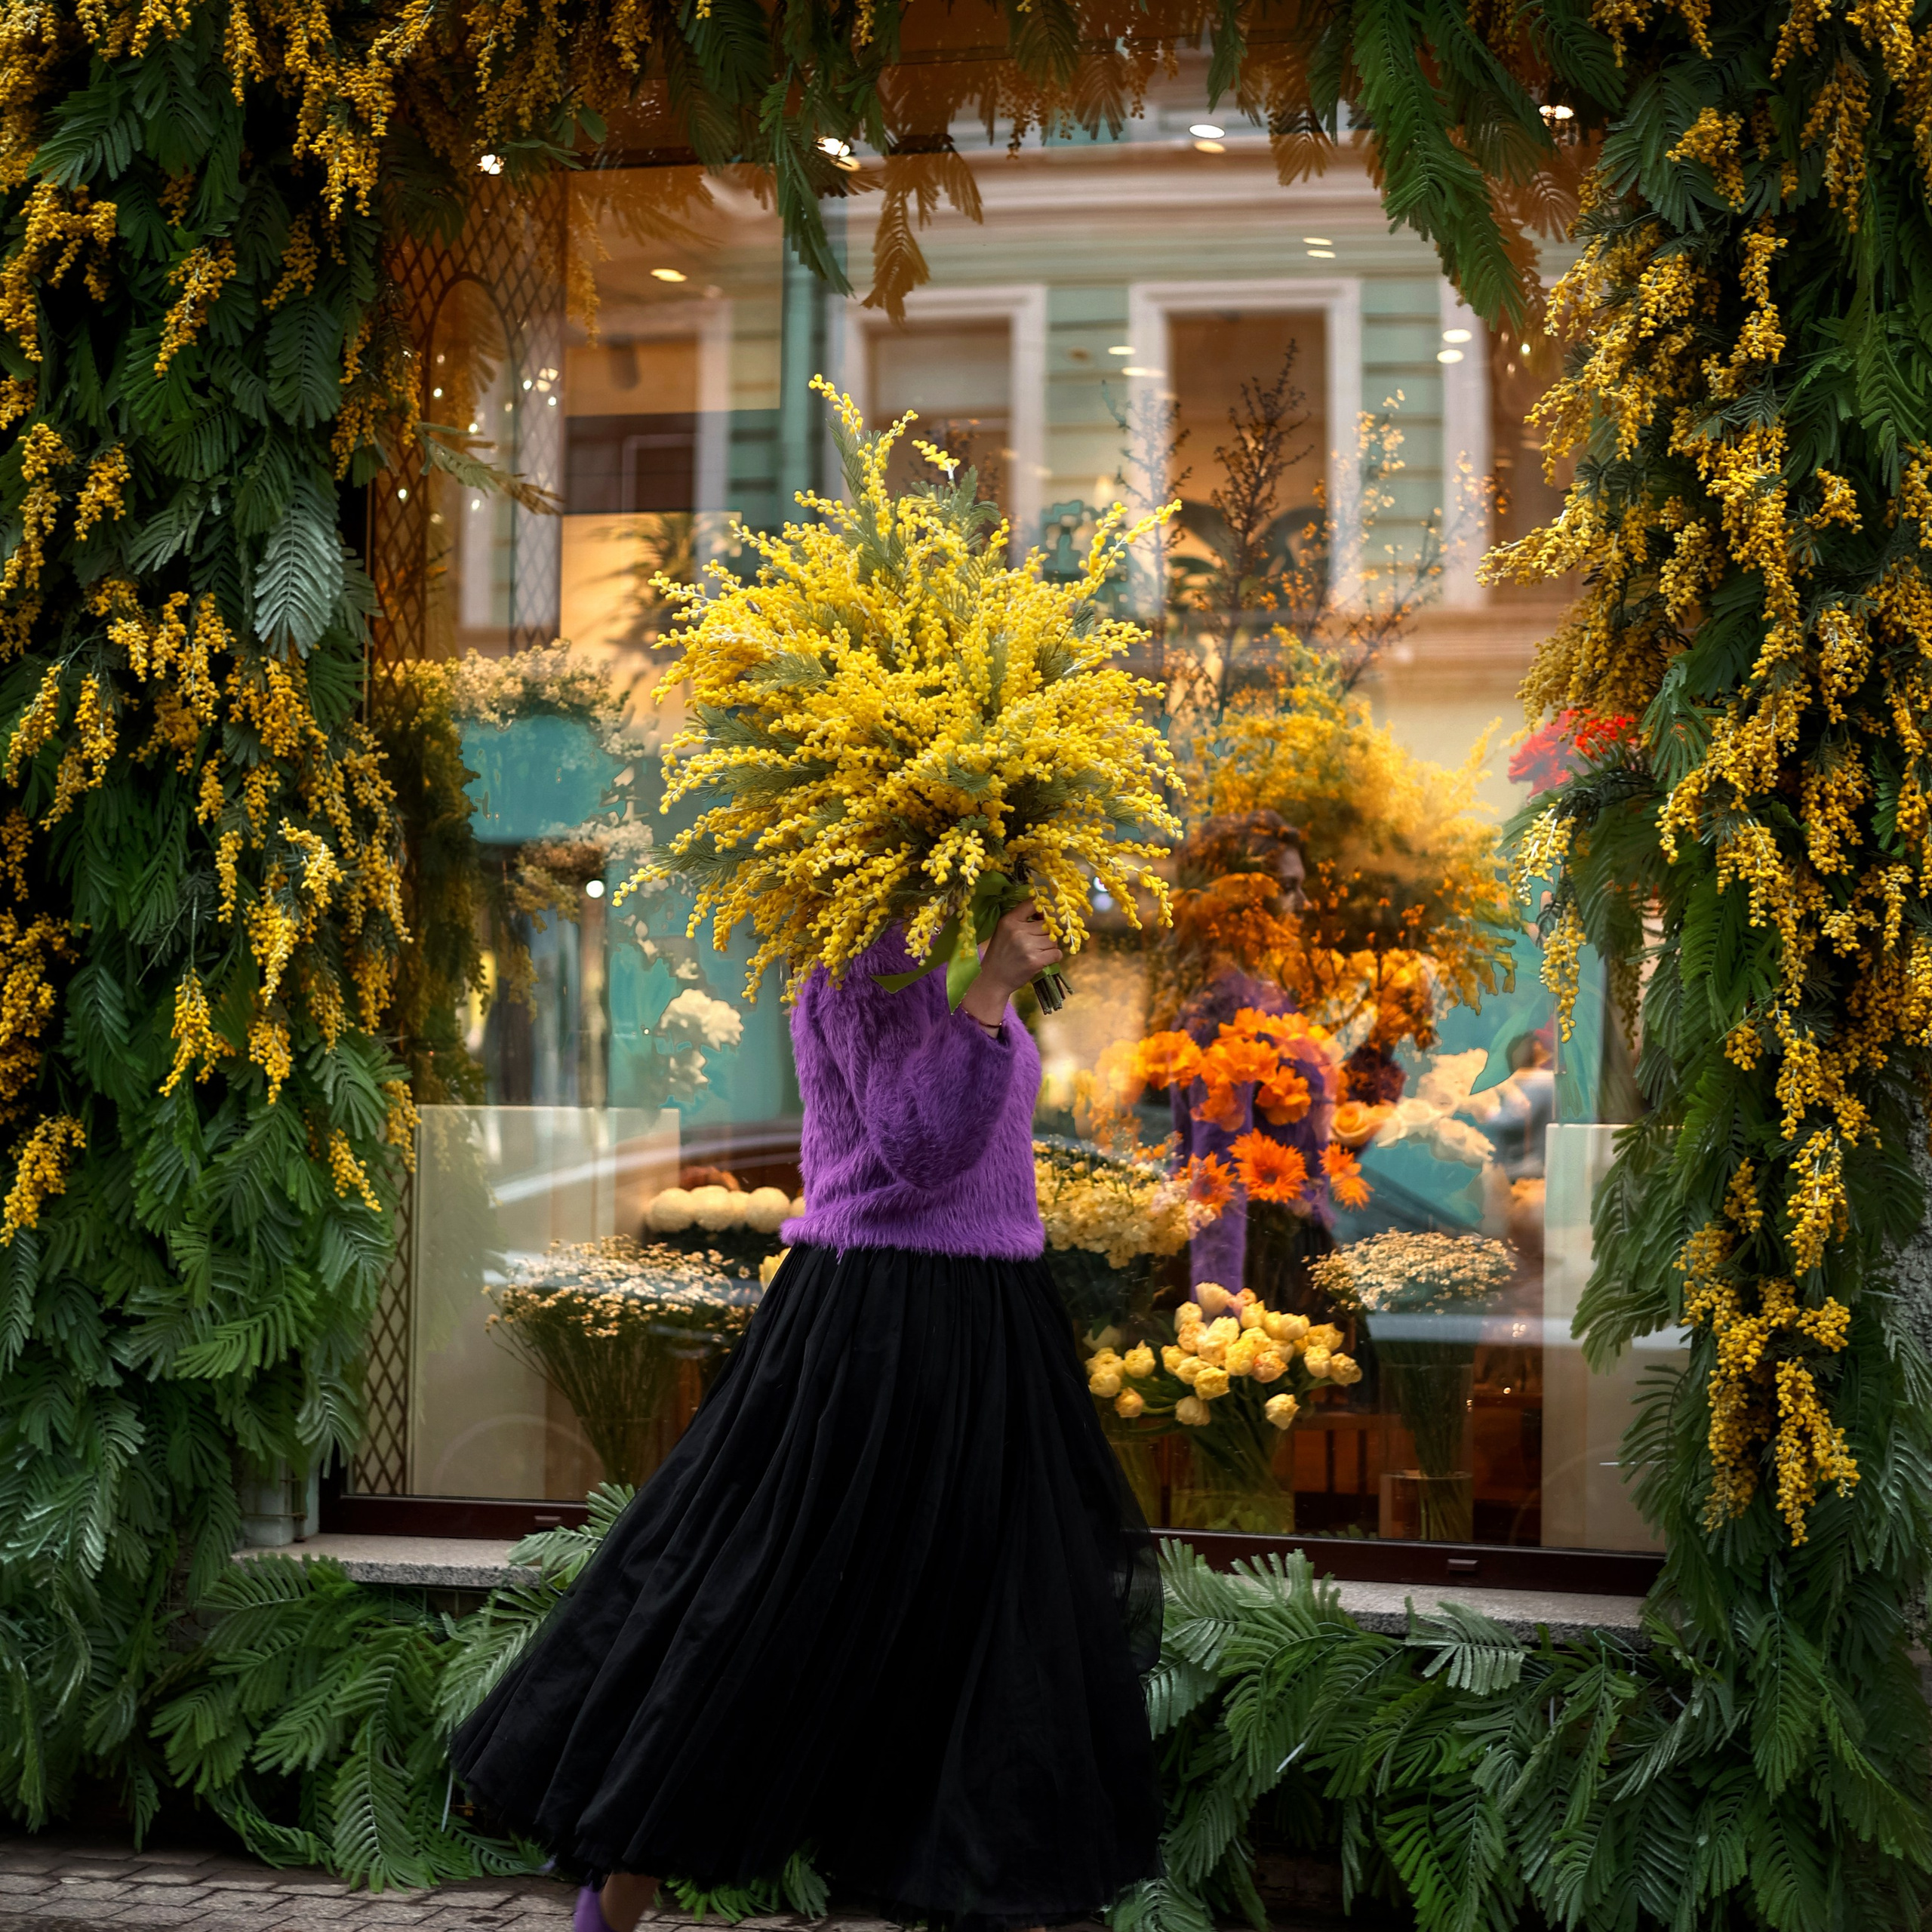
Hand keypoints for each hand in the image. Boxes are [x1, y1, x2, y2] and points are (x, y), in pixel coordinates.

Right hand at [961, 900, 1062, 1028]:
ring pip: (1053, 940)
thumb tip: (1045, 914)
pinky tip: (1044, 960)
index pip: (1033, 904)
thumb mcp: (1004, 931)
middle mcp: (1018, 931)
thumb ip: (1021, 921)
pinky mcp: (1035, 961)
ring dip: (1050, 947)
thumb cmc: (1000, 954)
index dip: (1042, 909)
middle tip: (1037, 943)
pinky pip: (1056, 953)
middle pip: (1047, 925)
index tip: (1041, 917)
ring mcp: (1027, 946)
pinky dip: (1054, 957)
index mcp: (1009, 921)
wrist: (993, 979)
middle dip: (1045, 934)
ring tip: (1038, 953)